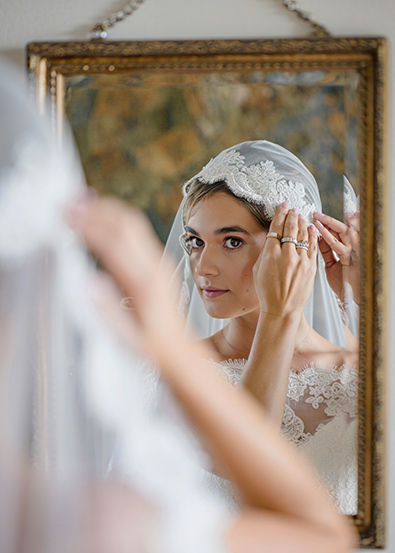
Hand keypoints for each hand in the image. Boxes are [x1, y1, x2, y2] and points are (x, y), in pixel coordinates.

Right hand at [66, 196, 181, 355]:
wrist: (178, 349)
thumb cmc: (151, 346)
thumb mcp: (126, 338)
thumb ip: (107, 310)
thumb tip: (89, 282)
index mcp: (144, 285)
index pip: (113, 243)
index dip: (89, 225)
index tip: (67, 216)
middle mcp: (154, 268)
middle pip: (125, 224)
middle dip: (96, 209)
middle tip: (69, 203)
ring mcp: (158, 262)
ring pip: (132, 223)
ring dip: (106, 209)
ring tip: (80, 203)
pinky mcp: (158, 262)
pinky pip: (136, 230)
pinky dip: (115, 218)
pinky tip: (101, 217)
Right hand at [253, 202, 317, 317]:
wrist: (282, 310)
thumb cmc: (267, 292)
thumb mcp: (258, 269)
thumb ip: (266, 252)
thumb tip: (272, 238)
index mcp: (271, 255)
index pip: (276, 228)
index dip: (279, 215)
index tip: (282, 206)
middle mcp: (287, 256)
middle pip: (290, 228)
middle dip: (291, 215)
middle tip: (292, 208)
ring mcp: (301, 261)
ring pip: (303, 235)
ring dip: (301, 223)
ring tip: (300, 215)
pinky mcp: (311, 267)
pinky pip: (312, 246)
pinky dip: (312, 235)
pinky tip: (310, 228)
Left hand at [314, 211, 359, 304]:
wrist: (353, 298)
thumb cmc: (344, 283)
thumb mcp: (333, 264)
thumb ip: (327, 251)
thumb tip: (316, 239)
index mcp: (350, 249)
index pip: (340, 231)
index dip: (330, 223)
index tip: (318, 217)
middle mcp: (353, 247)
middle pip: (341, 228)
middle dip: (328, 220)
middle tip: (316, 213)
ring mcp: (354, 251)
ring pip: (341, 232)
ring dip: (328, 224)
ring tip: (316, 217)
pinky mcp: (351, 258)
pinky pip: (337, 245)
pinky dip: (327, 236)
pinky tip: (319, 230)